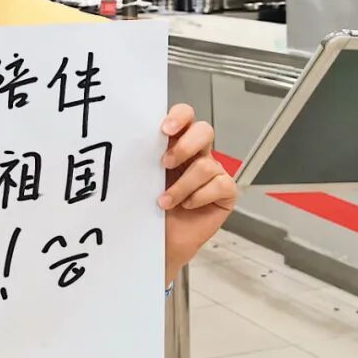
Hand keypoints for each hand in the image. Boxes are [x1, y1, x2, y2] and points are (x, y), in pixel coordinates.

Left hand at [158, 104, 236, 284]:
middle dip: (186, 145)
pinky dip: (200, 196)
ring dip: (182, 185)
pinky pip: (221, 184)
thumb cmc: (148, 208)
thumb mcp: (142, 177)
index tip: (165, 129)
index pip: (184, 116)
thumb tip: (132, 141)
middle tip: (165, 163)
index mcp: (174, 143)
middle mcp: (196, 154)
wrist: (159, 242)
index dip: (179, 116)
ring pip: (207, 164)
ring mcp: (212, 172)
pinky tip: (187, 205)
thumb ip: (145, 157)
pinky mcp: (225, 192)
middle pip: (204, 131)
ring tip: (165, 201)